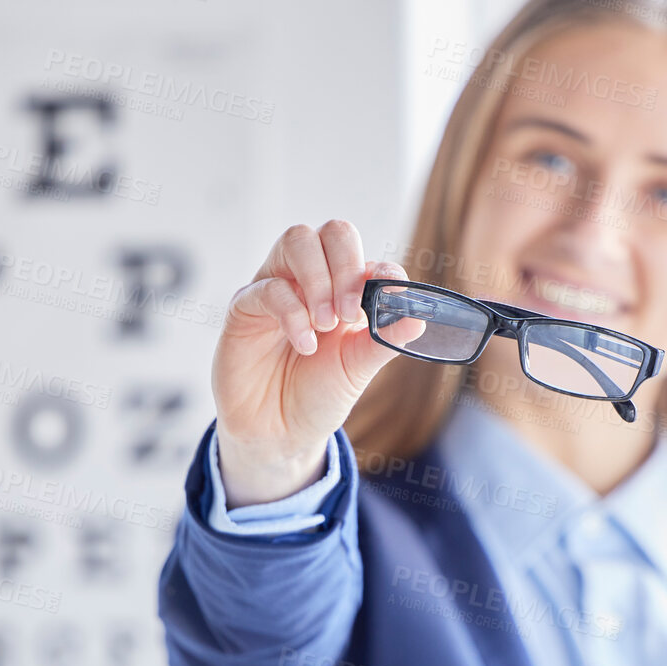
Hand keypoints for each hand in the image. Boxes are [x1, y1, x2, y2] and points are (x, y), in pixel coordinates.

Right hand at [211, 220, 423, 507]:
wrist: (280, 433)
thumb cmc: (318, 395)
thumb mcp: (359, 368)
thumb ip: (386, 339)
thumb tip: (420, 316)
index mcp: (344, 289)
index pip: (367, 255)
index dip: (382, 271)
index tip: (388, 298)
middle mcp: (311, 279)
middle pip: (332, 232)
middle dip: (347, 268)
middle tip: (349, 314)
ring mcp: (277, 286)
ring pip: (297, 241)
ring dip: (319, 280)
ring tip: (326, 324)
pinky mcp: (246, 306)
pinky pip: (268, 287)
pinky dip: (293, 314)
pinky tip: (304, 344)